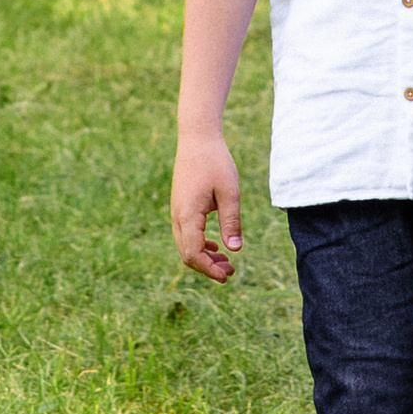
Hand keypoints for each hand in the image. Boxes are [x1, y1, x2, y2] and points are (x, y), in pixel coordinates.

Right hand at [171, 127, 242, 280]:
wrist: (197, 138)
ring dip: (204, 256)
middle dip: (208, 267)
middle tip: (231, 271)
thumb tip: (235, 250)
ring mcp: (177, 211)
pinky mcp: (181, 206)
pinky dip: (200, 244)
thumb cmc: (215, 162)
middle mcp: (178, 216)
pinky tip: (216, 245)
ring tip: (226, 261)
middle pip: (187, 254)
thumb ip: (231, 222)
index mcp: (188, 215)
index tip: (227, 275)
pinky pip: (186, 234)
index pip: (193, 253)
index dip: (209, 269)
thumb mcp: (229, 192)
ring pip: (185, 245)